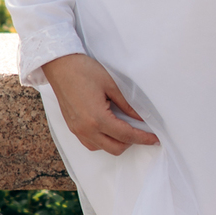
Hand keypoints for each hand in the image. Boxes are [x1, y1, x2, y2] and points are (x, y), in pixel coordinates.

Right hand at [42, 52, 159, 155]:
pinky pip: (90, 143)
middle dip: (131, 142)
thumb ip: (127, 105)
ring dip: (116, 142)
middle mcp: (86, 129)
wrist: (60, 66)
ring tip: (124, 128)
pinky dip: (102, 141)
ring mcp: (77, 130)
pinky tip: (109, 129)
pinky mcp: (72, 127)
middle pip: (115, 148)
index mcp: (97, 118)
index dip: (143, 138)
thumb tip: (140, 117)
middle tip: (141, 130)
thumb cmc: (84, 71)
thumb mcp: (111, 85)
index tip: (154, 139)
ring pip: (102, 148)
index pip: (126, 135)